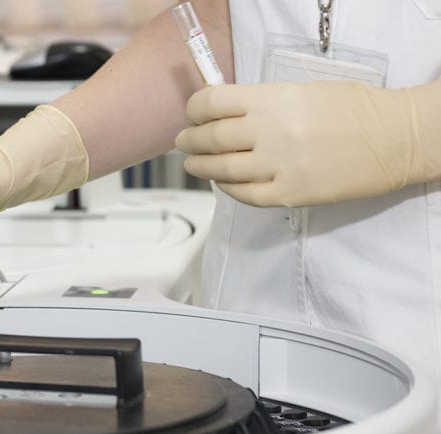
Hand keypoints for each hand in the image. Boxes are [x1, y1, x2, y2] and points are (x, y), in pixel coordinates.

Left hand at [176, 81, 440, 206]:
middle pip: (210, 138)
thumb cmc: (353, 108)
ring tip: (194, 164)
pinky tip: (224, 182)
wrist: (396, 138)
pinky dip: (228, 188)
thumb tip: (223, 113)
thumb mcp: (302, 90)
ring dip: (201, 166)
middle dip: (190, 141)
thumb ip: (262, 102)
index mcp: (272, 100)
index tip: (192, 114)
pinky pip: (245, 195)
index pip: (212, 103)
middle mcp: (269, 133)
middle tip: (184, 142)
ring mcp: (278, 166)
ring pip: (221, 169)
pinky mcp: (290, 194)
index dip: (194, 110)